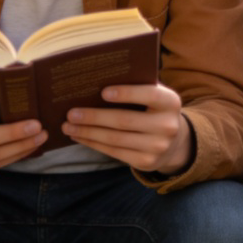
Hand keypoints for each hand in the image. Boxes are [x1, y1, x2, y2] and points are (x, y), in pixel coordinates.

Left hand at [63, 83, 193, 174]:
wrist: (174, 142)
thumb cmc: (154, 110)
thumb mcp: (154, 96)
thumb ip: (137, 86)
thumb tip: (96, 81)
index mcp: (170, 102)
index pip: (149, 95)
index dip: (127, 93)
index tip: (103, 92)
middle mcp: (167, 126)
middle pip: (124, 120)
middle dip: (94, 117)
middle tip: (71, 113)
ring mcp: (157, 147)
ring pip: (115, 139)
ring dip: (88, 133)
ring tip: (68, 126)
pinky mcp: (146, 162)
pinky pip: (114, 152)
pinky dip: (93, 144)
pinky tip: (80, 137)